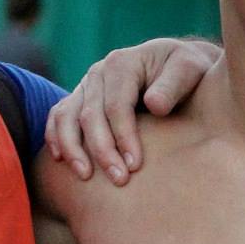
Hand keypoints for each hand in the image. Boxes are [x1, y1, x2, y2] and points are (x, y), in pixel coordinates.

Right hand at [46, 38, 221, 183]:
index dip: (123, 136)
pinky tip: (61, 160)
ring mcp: (86, 86)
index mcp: (123, 63)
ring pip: (66, 116)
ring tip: (84, 176)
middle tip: (119, 180)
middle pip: (90, 115)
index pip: (117, 105)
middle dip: (102, 150)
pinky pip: (58, 117)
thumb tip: (154, 106)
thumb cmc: (187, 71)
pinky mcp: (80, 99)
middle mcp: (99, 73)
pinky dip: (55, 137)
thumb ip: (173, 85)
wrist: (177, 66)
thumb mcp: (189, 69)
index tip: (135, 165)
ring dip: (72, 148)